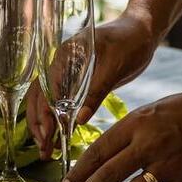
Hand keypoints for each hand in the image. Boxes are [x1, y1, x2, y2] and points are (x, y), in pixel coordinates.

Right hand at [27, 10, 157, 158]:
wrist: (142, 31)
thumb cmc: (130, 41)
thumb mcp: (114, 66)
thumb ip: (96, 91)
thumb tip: (78, 120)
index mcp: (64, 55)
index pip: (45, 87)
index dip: (43, 112)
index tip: (47, 134)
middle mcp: (60, 64)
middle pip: (40, 97)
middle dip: (38, 124)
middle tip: (45, 150)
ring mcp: (67, 73)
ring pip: (47, 102)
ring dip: (44, 126)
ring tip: (47, 151)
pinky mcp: (78, 83)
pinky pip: (61, 103)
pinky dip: (58, 121)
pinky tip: (60, 137)